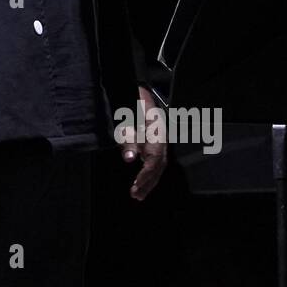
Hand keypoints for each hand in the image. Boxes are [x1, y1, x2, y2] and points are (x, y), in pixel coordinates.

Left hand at [121, 86, 167, 200]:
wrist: (136, 90)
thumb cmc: (130, 102)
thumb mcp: (125, 118)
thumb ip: (128, 138)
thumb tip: (130, 159)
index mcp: (157, 130)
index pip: (155, 157)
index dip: (146, 173)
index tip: (136, 185)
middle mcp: (162, 137)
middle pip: (159, 164)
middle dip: (148, 181)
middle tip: (136, 195)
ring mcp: (160, 140)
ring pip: (158, 165)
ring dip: (149, 181)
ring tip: (138, 195)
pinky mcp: (154, 142)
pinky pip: (154, 161)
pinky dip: (148, 174)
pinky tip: (142, 183)